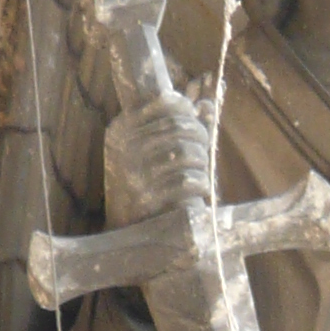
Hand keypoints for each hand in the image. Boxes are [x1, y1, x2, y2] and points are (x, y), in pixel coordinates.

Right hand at [104, 90, 213, 225]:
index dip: (187, 110)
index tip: (193, 120)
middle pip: (179, 127)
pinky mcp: (147, 199)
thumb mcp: (151, 146)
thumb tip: (207, 105)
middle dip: (199, 137)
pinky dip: (200, 183)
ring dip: (201, 162)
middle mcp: (124, 148)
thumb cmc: (146, 180)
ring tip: (199, 171)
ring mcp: (134, 173)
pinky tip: (199, 189)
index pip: (164, 103)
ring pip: (185, 152)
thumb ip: (177, 124)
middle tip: (202, 150)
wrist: (126, 227)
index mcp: (122, 129)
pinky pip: (186, 181)